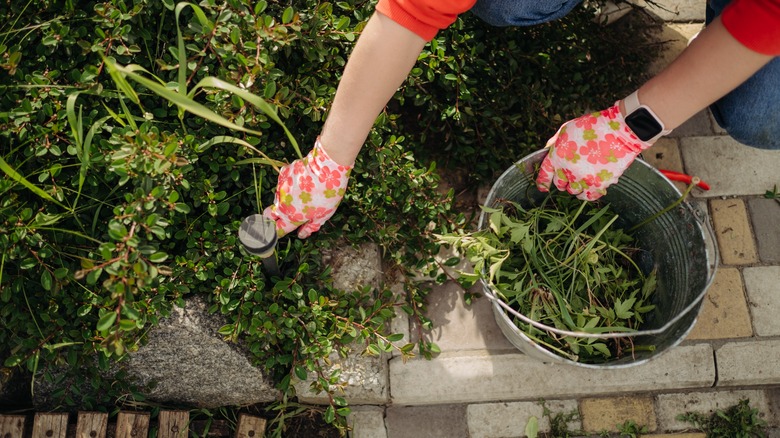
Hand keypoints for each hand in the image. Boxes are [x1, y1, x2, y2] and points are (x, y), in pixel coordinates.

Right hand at [263, 138, 351, 237]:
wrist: (326, 168)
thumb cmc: (327, 194)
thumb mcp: (324, 215)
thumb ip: (311, 226)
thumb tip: (301, 234)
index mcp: (292, 218)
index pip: (277, 231)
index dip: (274, 234)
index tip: (274, 235)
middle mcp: (282, 205)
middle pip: (268, 216)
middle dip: (270, 219)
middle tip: (280, 217)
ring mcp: (280, 189)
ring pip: (277, 198)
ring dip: (284, 200)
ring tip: (301, 194)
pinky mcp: (282, 175)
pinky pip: (282, 184)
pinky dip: (288, 186)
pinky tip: (301, 182)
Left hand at [536, 102, 653, 200]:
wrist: (619, 131)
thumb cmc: (592, 126)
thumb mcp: (566, 128)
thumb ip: (554, 141)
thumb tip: (547, 150)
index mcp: (557, 156)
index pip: (544, 175)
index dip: (542, 182)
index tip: (542, 187)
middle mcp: (568, 171)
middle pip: (560, 184)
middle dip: (562, 181)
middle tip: (569, 175)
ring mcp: (583, 179)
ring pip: (573, 192)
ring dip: (574, 187)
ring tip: (580, 181)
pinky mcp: (599, 184)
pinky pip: (589, 197)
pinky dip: (587, 194)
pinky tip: (589, 189)